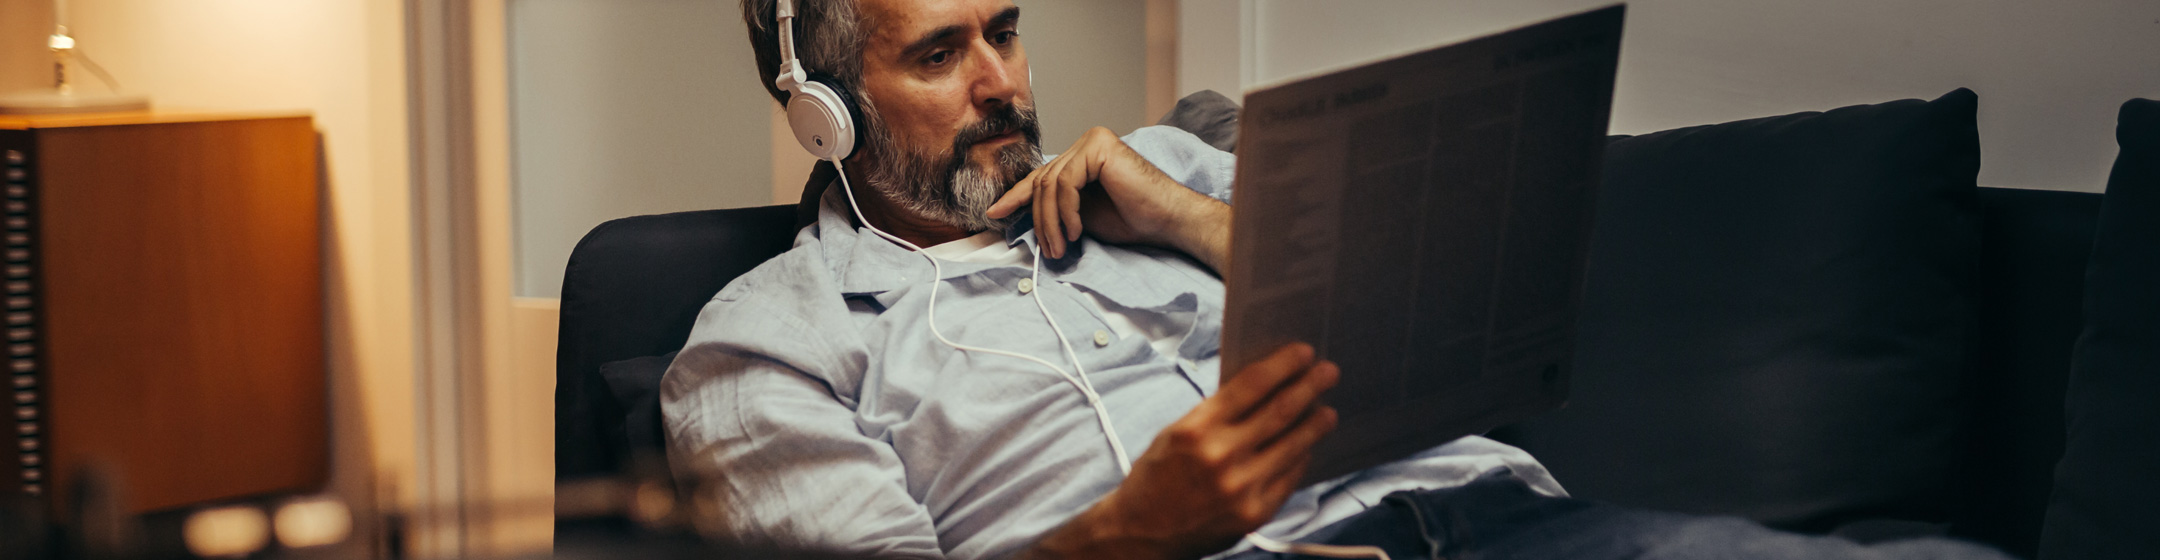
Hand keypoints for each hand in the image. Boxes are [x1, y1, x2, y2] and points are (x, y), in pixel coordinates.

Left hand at [986, 126, 1231, 271]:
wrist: (1168, 220)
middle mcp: (1087, 142)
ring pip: (1051, 184)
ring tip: (1062, 247)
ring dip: (1051, 222)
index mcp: (1083, 155)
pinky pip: (1066, 183)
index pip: (1043, 176)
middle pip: (1044, 181)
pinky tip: (1077, 231)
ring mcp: (1093, 141)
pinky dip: (1066, 212)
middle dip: (1039, 220)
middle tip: (1049, 250)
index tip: (995, 214)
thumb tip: (1018, 212)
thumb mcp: (1082, 214)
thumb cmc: (1134, 219)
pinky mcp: (1099, 147)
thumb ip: (1056, 206)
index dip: (1017, 196)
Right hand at [1025, 343, 1339, 559]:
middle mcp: (1221, 456)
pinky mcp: (1254, 513)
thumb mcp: (1176, 433)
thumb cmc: (1156, 478)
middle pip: (1279, 411)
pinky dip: (1300, 460)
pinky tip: (1306, 449)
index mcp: (1197, 428)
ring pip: (1292, 446)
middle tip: (1329, 372)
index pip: (1251, 385)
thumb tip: (1262, 389)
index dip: (1283, 365)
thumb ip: (1216, 414)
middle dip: (1309, 387)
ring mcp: (1241, 487)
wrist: (1142, 533)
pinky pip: (1289, 479)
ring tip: (1328, 412)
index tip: (1303, 353)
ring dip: (1315, 425)